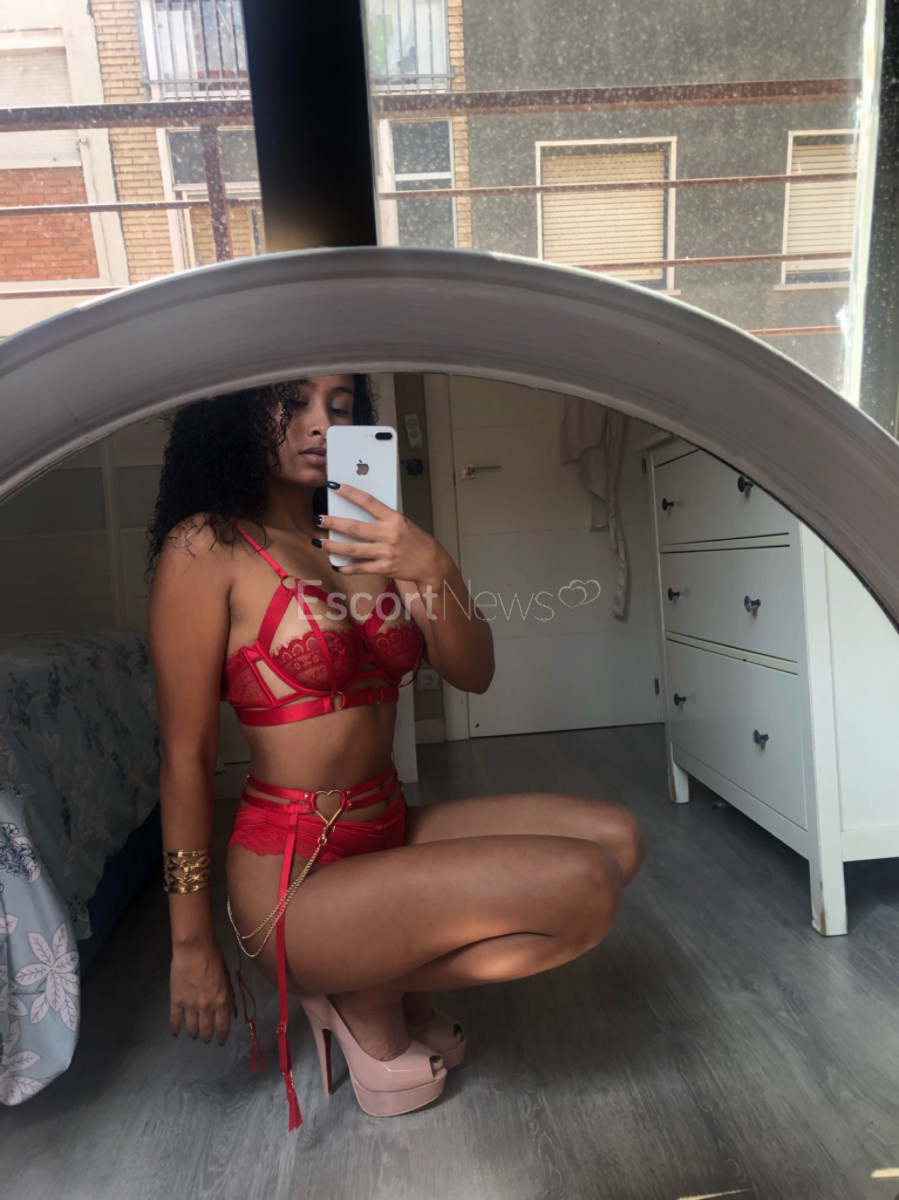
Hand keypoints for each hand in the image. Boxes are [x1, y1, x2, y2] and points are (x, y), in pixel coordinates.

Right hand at [170, 941, 235, 1045]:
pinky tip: (175, 1032)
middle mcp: (207, 1008)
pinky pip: (175, 1019)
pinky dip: (175, 1027)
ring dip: (193, 1033)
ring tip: (194, 1035)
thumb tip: (231, 1013)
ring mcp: (190, 1006)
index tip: (221, 1041)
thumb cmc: (214, 958)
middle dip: (207, 1036)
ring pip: (192, 1027)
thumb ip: (229, 996)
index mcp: (222, 1002)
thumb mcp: (227, 977)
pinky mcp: (176, 1001)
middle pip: (207, 1029)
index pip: (223, 1026)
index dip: (222, 1036)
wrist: (194, 950)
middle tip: (206, 1039)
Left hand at [315, 481, 448, 583]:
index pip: (368, 502)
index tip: (334, 486)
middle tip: (318, 518)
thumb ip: (383, 520)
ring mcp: (385, 553)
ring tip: (320, 543)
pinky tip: (337, 565)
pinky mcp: (384, 569)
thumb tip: (358, 515)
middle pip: (354, 527)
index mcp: (394, 519)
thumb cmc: (417, 542)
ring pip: (352, 549)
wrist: (432, 564)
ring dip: (333, 546)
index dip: (350, 493)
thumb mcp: (403, 524)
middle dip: (333, 522)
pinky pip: (360, 568)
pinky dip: (346, 568)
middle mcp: (388, 534)